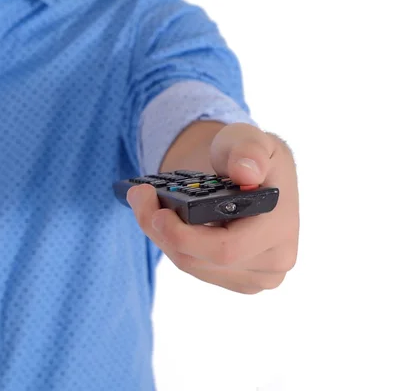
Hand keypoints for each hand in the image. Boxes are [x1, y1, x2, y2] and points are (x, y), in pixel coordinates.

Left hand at [127, 123, 299, 293]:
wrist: (251, 174)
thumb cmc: (248, 154)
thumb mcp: (249, 138)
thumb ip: (248, 149)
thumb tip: (246, 174)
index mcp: (281, 228)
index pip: (226, 249)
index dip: (185, 237)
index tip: (157, 212)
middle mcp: (275, 261)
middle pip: (200, 261)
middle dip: (161, 231)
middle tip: (138, 196)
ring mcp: (256, 276)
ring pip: (192, 265)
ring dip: (161, 236)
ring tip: (143, 201)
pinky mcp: (238, 279)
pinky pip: (195, 267)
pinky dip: (173, 243)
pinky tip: (161, 219)